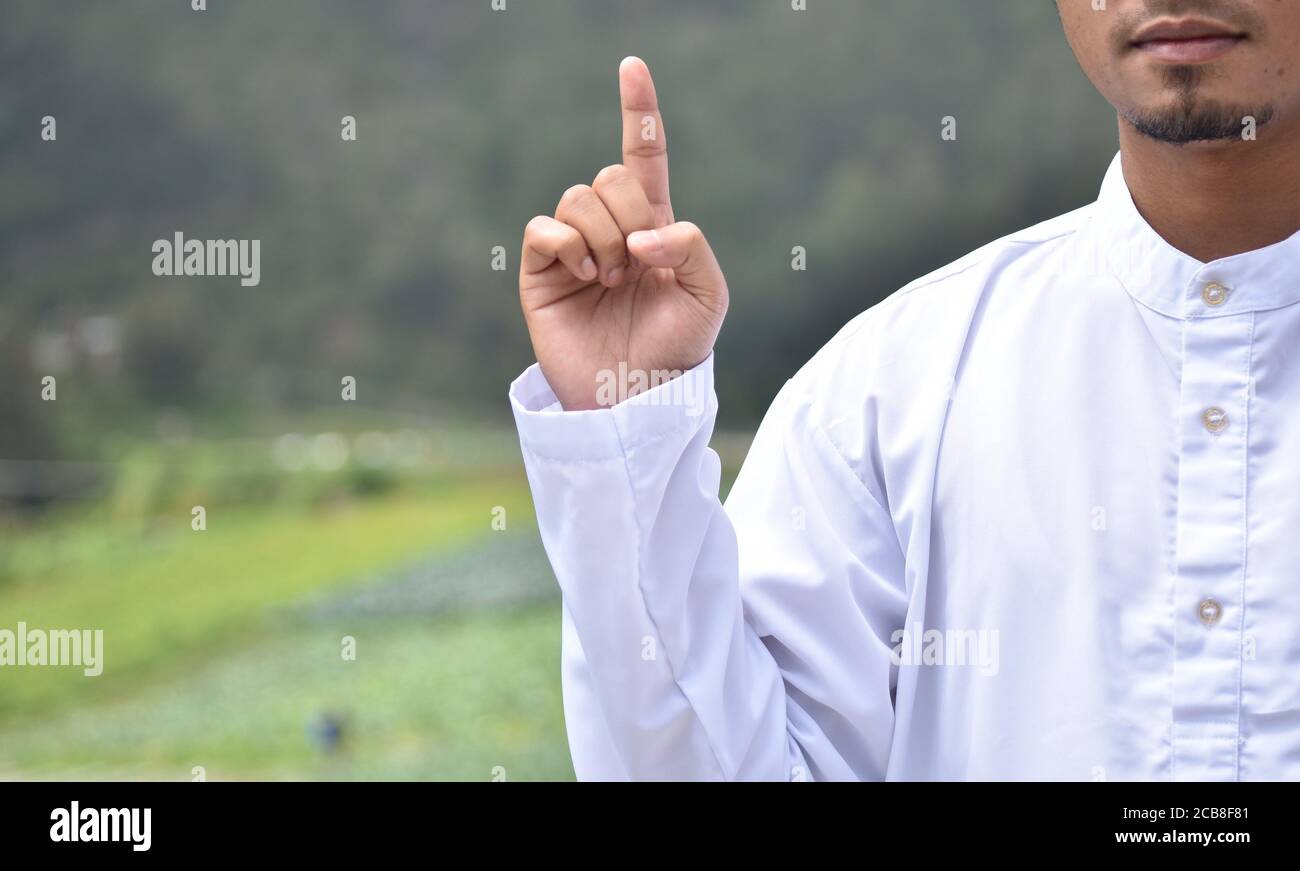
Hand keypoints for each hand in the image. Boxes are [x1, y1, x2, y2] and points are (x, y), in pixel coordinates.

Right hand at [519, 56, 728, 410]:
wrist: (634, 399)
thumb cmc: (676, 350)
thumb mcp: (707, 294)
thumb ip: (691, 245)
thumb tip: (641, 234)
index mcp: (654, 226)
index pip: (643, 156)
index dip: (638, 111)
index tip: (632, 65)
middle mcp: (610, 229)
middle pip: (609, 175)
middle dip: (631, 214)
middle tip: (637, 264)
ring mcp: (573, 248)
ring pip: (578, 197)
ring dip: (603, 238)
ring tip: (611, 281)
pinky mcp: (542, 270)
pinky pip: (545, 227)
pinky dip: (569, 244)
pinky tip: (585, 276)